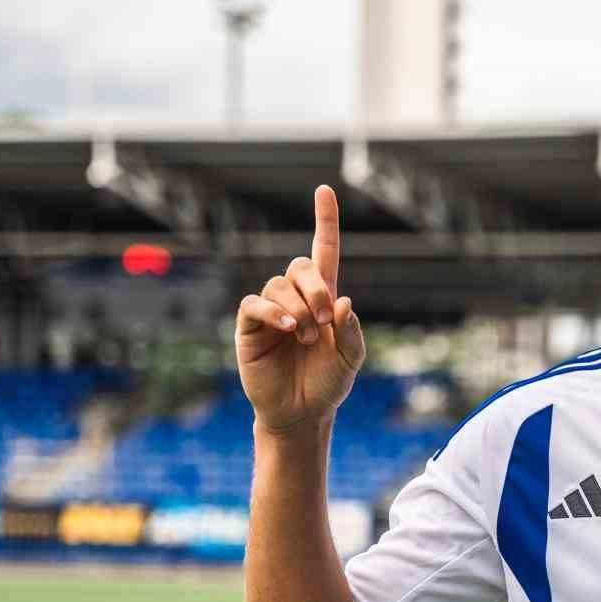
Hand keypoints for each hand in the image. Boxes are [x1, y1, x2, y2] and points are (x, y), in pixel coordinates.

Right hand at [235, 185, 365, 430]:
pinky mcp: (249, 327)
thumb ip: (351, 332)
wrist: (302, 412)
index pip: (323, 251)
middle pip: (300, 266)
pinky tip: (289, 329)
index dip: (325, 221)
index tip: (324, 189)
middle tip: (325, 320)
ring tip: (306, 337)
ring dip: (298, 308)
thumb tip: (344, 300)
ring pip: (278, 286)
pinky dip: (273, 312)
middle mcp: (295, 299)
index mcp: (323, 300)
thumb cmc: (327, 383)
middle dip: (315, 287)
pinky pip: (255, 304)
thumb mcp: (350, 359)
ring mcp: (271, 311)